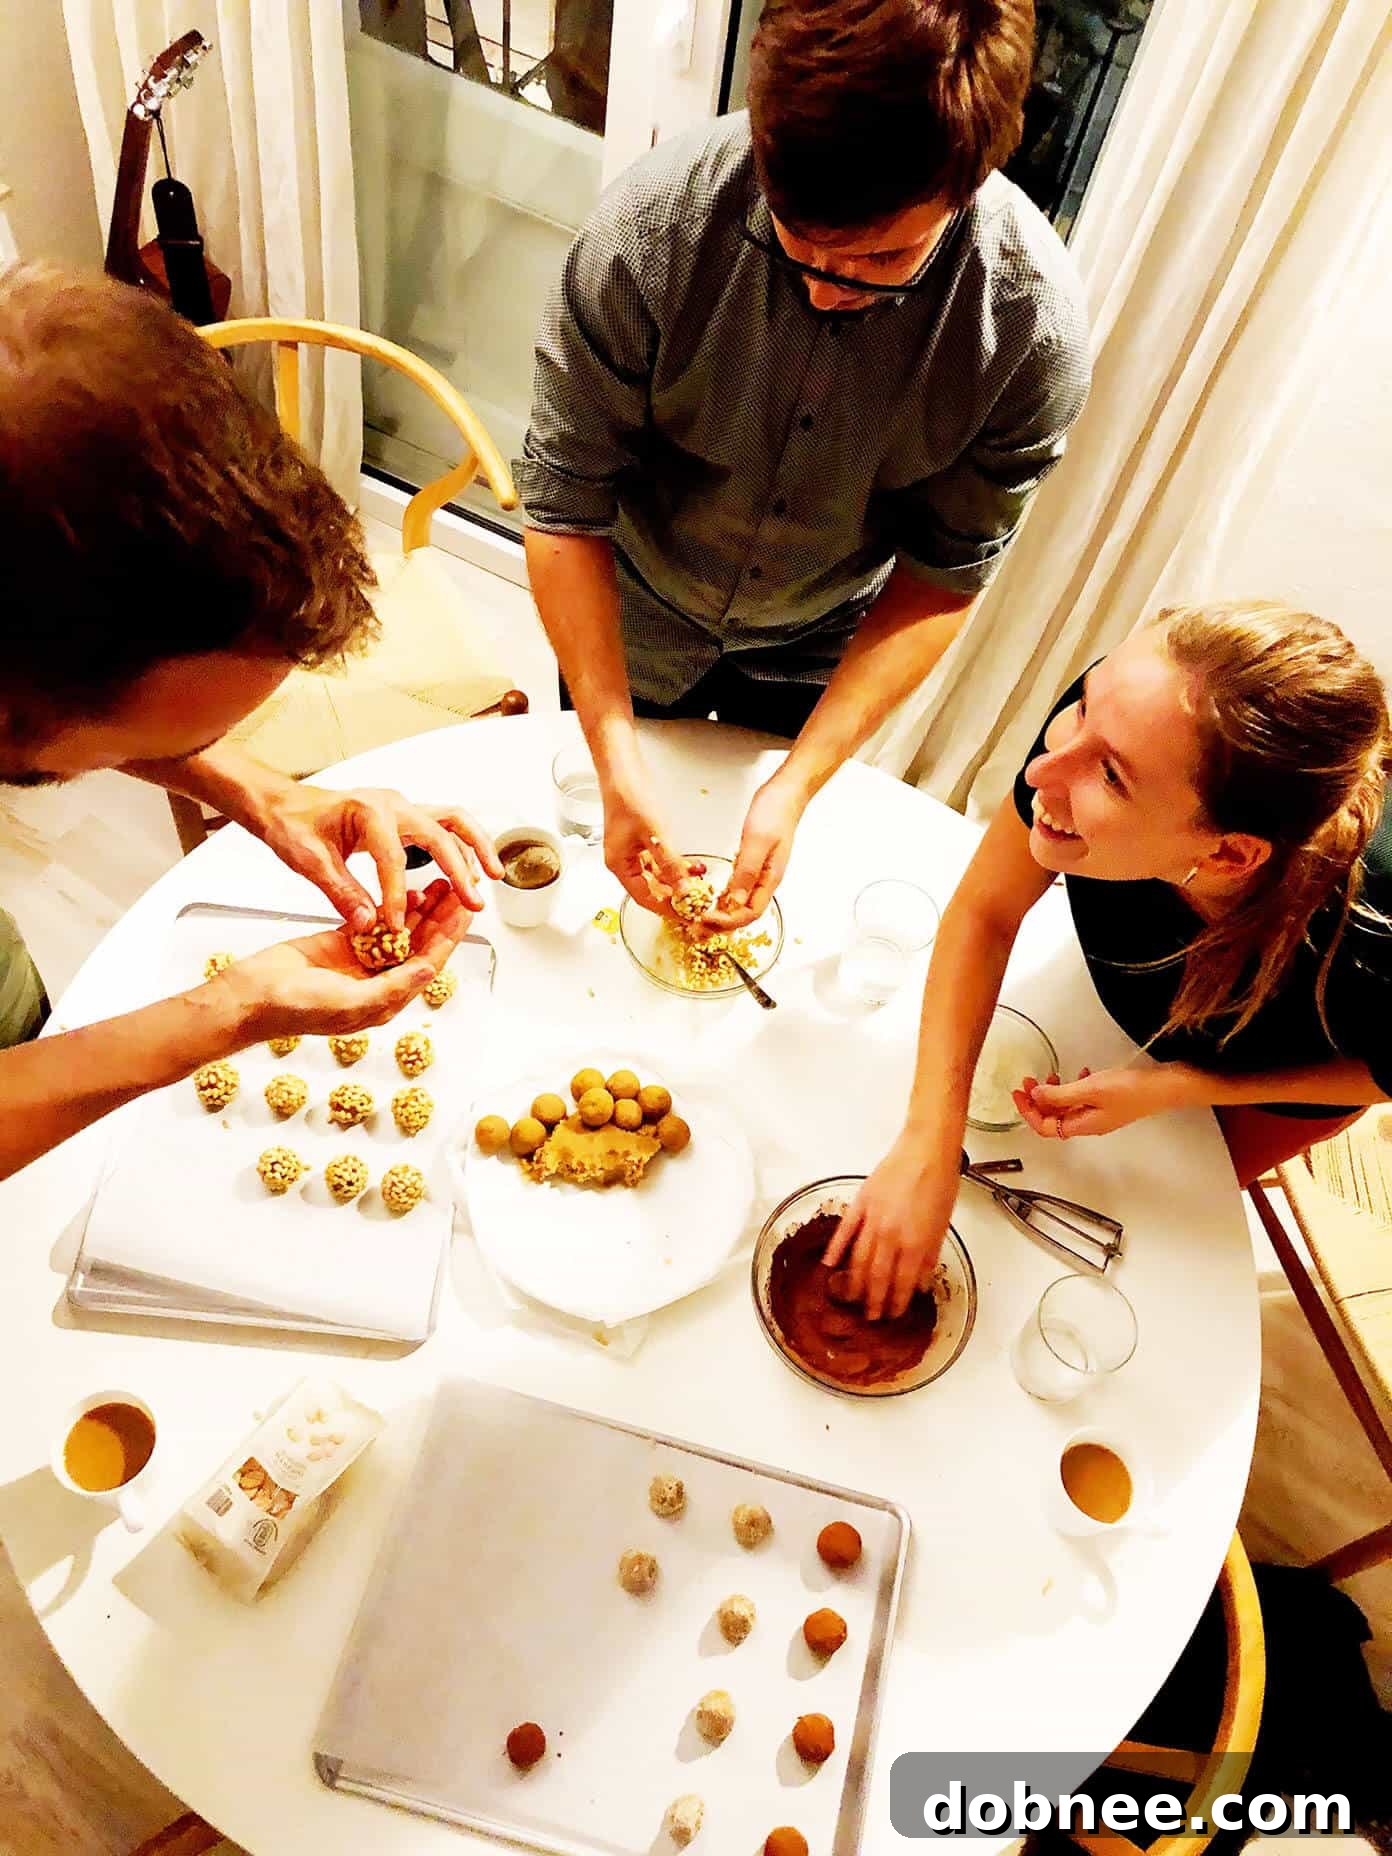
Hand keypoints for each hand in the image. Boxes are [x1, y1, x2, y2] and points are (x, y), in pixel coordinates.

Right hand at [218, 879, 468, 1040]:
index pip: (428, 963)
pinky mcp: (342, 943)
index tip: (467, 911)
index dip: (450, 936)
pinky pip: (376, 923)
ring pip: (401, 930)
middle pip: (421, 944)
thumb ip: (390, 988)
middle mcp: (378, 981)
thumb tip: (429, 971)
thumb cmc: (292, 1009)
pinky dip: (392, 907)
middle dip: (442, 917)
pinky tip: (408, 890)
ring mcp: (360, 961)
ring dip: (422, 909)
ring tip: (441, 883)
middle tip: (461, 888)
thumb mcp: (348, 1003)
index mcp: (385, 1000)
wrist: (249, 996)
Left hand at [254, 783, 501, 930]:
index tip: (398, 924)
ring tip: (493, 876)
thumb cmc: (292, 824)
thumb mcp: (309, 861)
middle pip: (442, 832)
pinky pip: (444, 827)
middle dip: (461, 870)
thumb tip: (369, 922)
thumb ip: (342, 892)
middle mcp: (393, 805)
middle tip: (474, 901)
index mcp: (369, 812)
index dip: (398, 894)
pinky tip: (468, 870)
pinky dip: (462, 846)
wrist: (284, 804)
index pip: (393, 858)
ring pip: (453, 820)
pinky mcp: (404, 819)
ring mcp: (402, 809)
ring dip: (476, 847)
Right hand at [603, 776, 705, 915]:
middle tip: (698, 903)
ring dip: (678, 880)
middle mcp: (623, 862)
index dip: (667, 909)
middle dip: (675, 896)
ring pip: (658, 876)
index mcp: (619, 865)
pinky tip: (693, 866)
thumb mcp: (655, 835)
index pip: (644, 898)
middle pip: (651, 889)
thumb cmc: (630, 797)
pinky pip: (660, 861)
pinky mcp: (641, 841)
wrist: (623, 771)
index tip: (687, 915)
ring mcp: (632, 852)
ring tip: (701, 884)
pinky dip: (676, 865)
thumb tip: (683, 890)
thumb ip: (670, 864)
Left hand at [705, 774, 805, 930]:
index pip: (750, 913)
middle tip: (697, 927)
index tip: (706, 919)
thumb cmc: (775, 812)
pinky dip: (724, 898)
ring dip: (721, 914)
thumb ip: (747, 872)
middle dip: (721, 925)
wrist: (785, 794)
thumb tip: (735, 901)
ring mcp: (759, 873)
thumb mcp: (757, 841)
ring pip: (740, 904)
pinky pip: (738, 889)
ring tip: (700, 919)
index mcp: (770, 878)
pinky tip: (712, 899)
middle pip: (744, 914)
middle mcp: (765, 880)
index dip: (728, 922)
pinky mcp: (752, 864)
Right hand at [820, 1132, 959, 1321]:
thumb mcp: (942, 1225)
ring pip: (859, 1258)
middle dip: (873, 1300)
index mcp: (915, 1242)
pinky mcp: (861, 1202)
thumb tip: (920, 1283)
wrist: (927, 1149)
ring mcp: (873, 1218)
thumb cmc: (940, 1183)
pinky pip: (845, 1230)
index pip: (902, 1282)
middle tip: (869, 1316)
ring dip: (854, 1281)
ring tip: (851, 1298)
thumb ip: (928, 1256)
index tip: (892, 1314)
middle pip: (877, 1276)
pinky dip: (836, 1248)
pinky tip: (830, 1264)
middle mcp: (892, 1234)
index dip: (895, 1302)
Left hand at [1014, 1064, 1187, 1139]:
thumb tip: (1036, 1096)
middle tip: (1027, 1082)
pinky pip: (1082, 1099)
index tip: (1018, 1093)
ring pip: (1066, 1107)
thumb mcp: (1090, 1089)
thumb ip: (1060, 1095)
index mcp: (1083, 1126)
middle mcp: (1089, 1124)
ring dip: (1054, 1093)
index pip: (1044, 1127)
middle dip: (1037, 1100)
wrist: (1166, 1087)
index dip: (1027, 1111)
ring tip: (1050, 1075)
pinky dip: (1074, 1087)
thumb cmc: (1134, 1090)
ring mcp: (1099, 1114)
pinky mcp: (1109, 1103)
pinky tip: (1080, 1072)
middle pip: (1053, 1118)